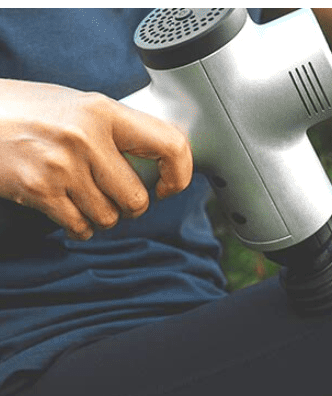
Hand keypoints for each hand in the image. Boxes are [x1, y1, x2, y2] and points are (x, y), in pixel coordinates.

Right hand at [0, 79, 191, 239]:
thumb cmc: (26, 111)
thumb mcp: (77, 106)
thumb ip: (116, 130)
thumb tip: (160, 162)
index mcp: (103, 111)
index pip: (170, 144)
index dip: (180, 174)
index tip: (169, 186)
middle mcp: (86, 137)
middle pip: (137, 198)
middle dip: (129, 205)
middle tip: (112, 195)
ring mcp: (62, 165)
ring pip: (110, 217)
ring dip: (102, 216)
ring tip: (83, 197)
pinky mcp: (39, 190)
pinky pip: (81, 227)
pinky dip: (79, 227)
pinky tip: (68, 210)